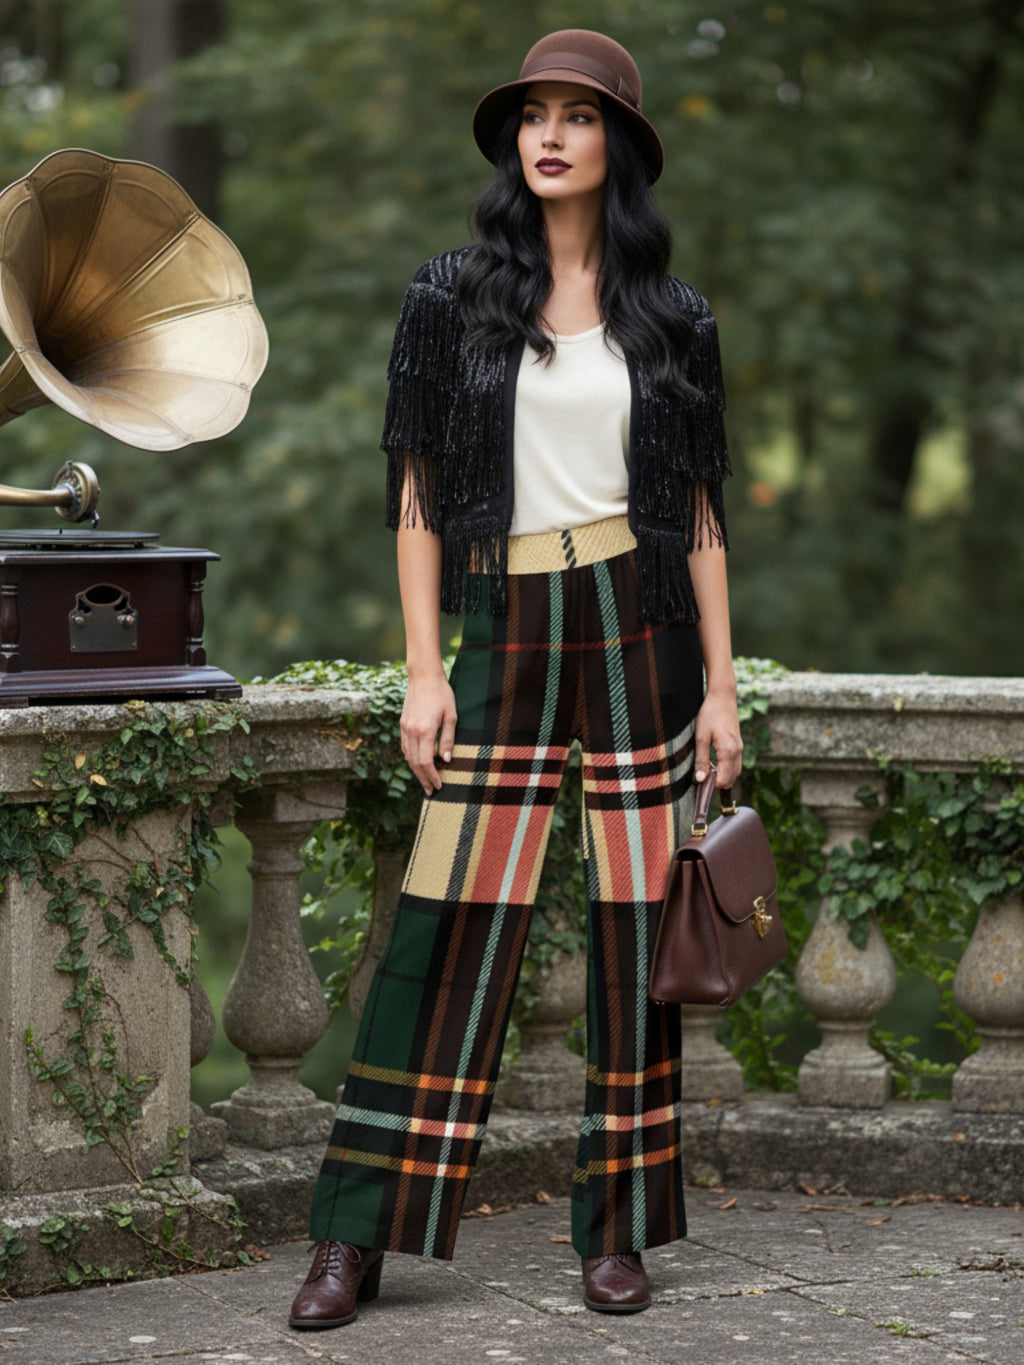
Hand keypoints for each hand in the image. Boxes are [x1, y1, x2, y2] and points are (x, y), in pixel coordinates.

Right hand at [401, 672, 457, 795]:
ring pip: (407, 756)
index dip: (432, 776)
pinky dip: (410, 759)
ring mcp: (405, 728)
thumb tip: (445, 760)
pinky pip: (404, 747)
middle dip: (423, 779)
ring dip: (416, 771)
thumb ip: (448, 739)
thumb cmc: (442, 694)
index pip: (425, 761)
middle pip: (414, 763)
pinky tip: (417, 764)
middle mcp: (411, 731)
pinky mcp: (403, 724)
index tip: (439, 786)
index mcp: (425, 730)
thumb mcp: (451, 716)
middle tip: (431, 792)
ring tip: (425, 781)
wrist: (423, 676)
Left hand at [693, 691, 742, 788]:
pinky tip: (715, 763)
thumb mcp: (701, 738)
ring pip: (735, 771)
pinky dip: (727, 768)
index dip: (711, 785)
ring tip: (708, 771)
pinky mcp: (738, 744)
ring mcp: (740, 747)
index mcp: (728, 751)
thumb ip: (701, 760)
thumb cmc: (710, 715)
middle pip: (732, 778)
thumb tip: (700, 780)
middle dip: (718, 782)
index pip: (724, 780)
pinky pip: (735, 763)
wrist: (723, 697)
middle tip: (702, 777)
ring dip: (723, 776)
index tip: (699, 781)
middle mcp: (737, 751)